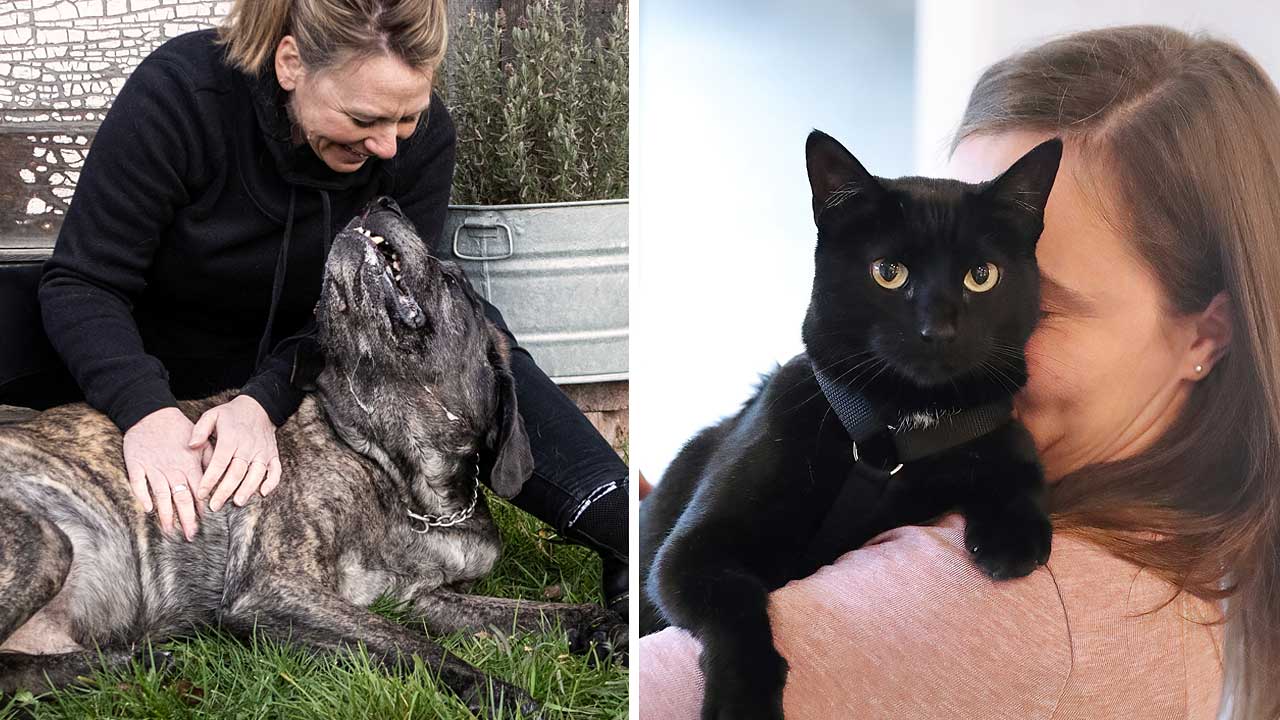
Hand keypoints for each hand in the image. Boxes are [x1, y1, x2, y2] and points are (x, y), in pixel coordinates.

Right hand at [123, 407, 205, 540]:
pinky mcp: (136, 464)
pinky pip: (138, 483)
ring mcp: (153, 468)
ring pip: (161, 495)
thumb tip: (222, 477)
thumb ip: (211, 460)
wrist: (151, 414)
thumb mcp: (201, 442)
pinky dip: (143, 496)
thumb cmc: (179, 429)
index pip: (199, 491)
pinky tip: (147, 509)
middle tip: (190, 536)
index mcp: (189, 465)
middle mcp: (173, 469)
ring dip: (166, 514)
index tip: (206, 525)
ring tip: (170, 530)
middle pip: (182, 498)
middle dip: (187, 518)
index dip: (202, 509)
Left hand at [190, 395, 281, 511]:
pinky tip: (263, 493)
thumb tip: (191, 446)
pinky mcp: (272, 455)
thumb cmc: (232, 415)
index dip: (210, 480)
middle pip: (237, 472)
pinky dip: (272, 482)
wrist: (259, 407)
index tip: (201, 494)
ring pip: (256, 474)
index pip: (220, 462)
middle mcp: (248, 446)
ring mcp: (262, 452)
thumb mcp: (212, 415)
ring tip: (237, 502)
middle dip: (225, 491)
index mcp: (231, 438)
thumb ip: (200, 430)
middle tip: (215, 506)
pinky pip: (275, 471)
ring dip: (247, 489)